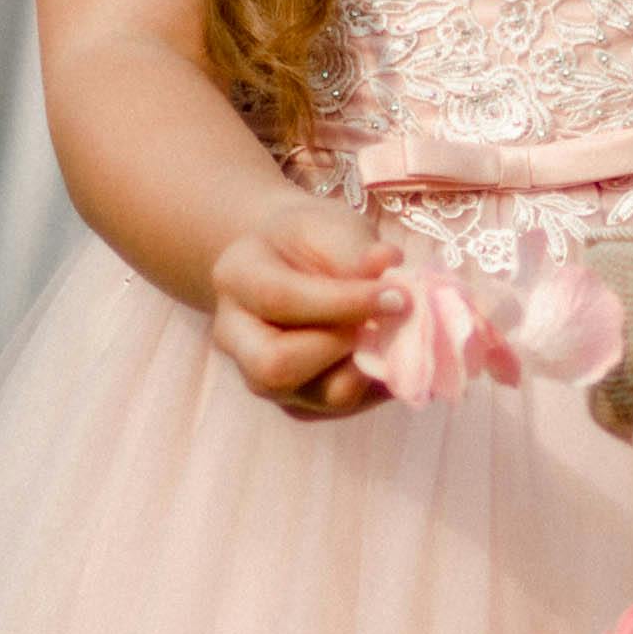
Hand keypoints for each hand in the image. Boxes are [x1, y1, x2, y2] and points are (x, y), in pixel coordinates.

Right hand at [207, 195, 404, 418]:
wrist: (297, 267)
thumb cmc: (315, 242)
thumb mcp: (332, 226)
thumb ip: (356, 248)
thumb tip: (387, 261)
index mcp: (237, 277)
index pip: (280, 299)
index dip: (343, 302)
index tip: (397, 296)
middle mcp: (236, 336)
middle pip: (275, 367)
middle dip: (341, 347)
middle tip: (387, 320)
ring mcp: (261, 377)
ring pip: (316, 396)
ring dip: (368, 369)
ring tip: (395, 335)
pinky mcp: (296, 403)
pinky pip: (341, 407)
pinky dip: (377, 384)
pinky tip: (391, 352)